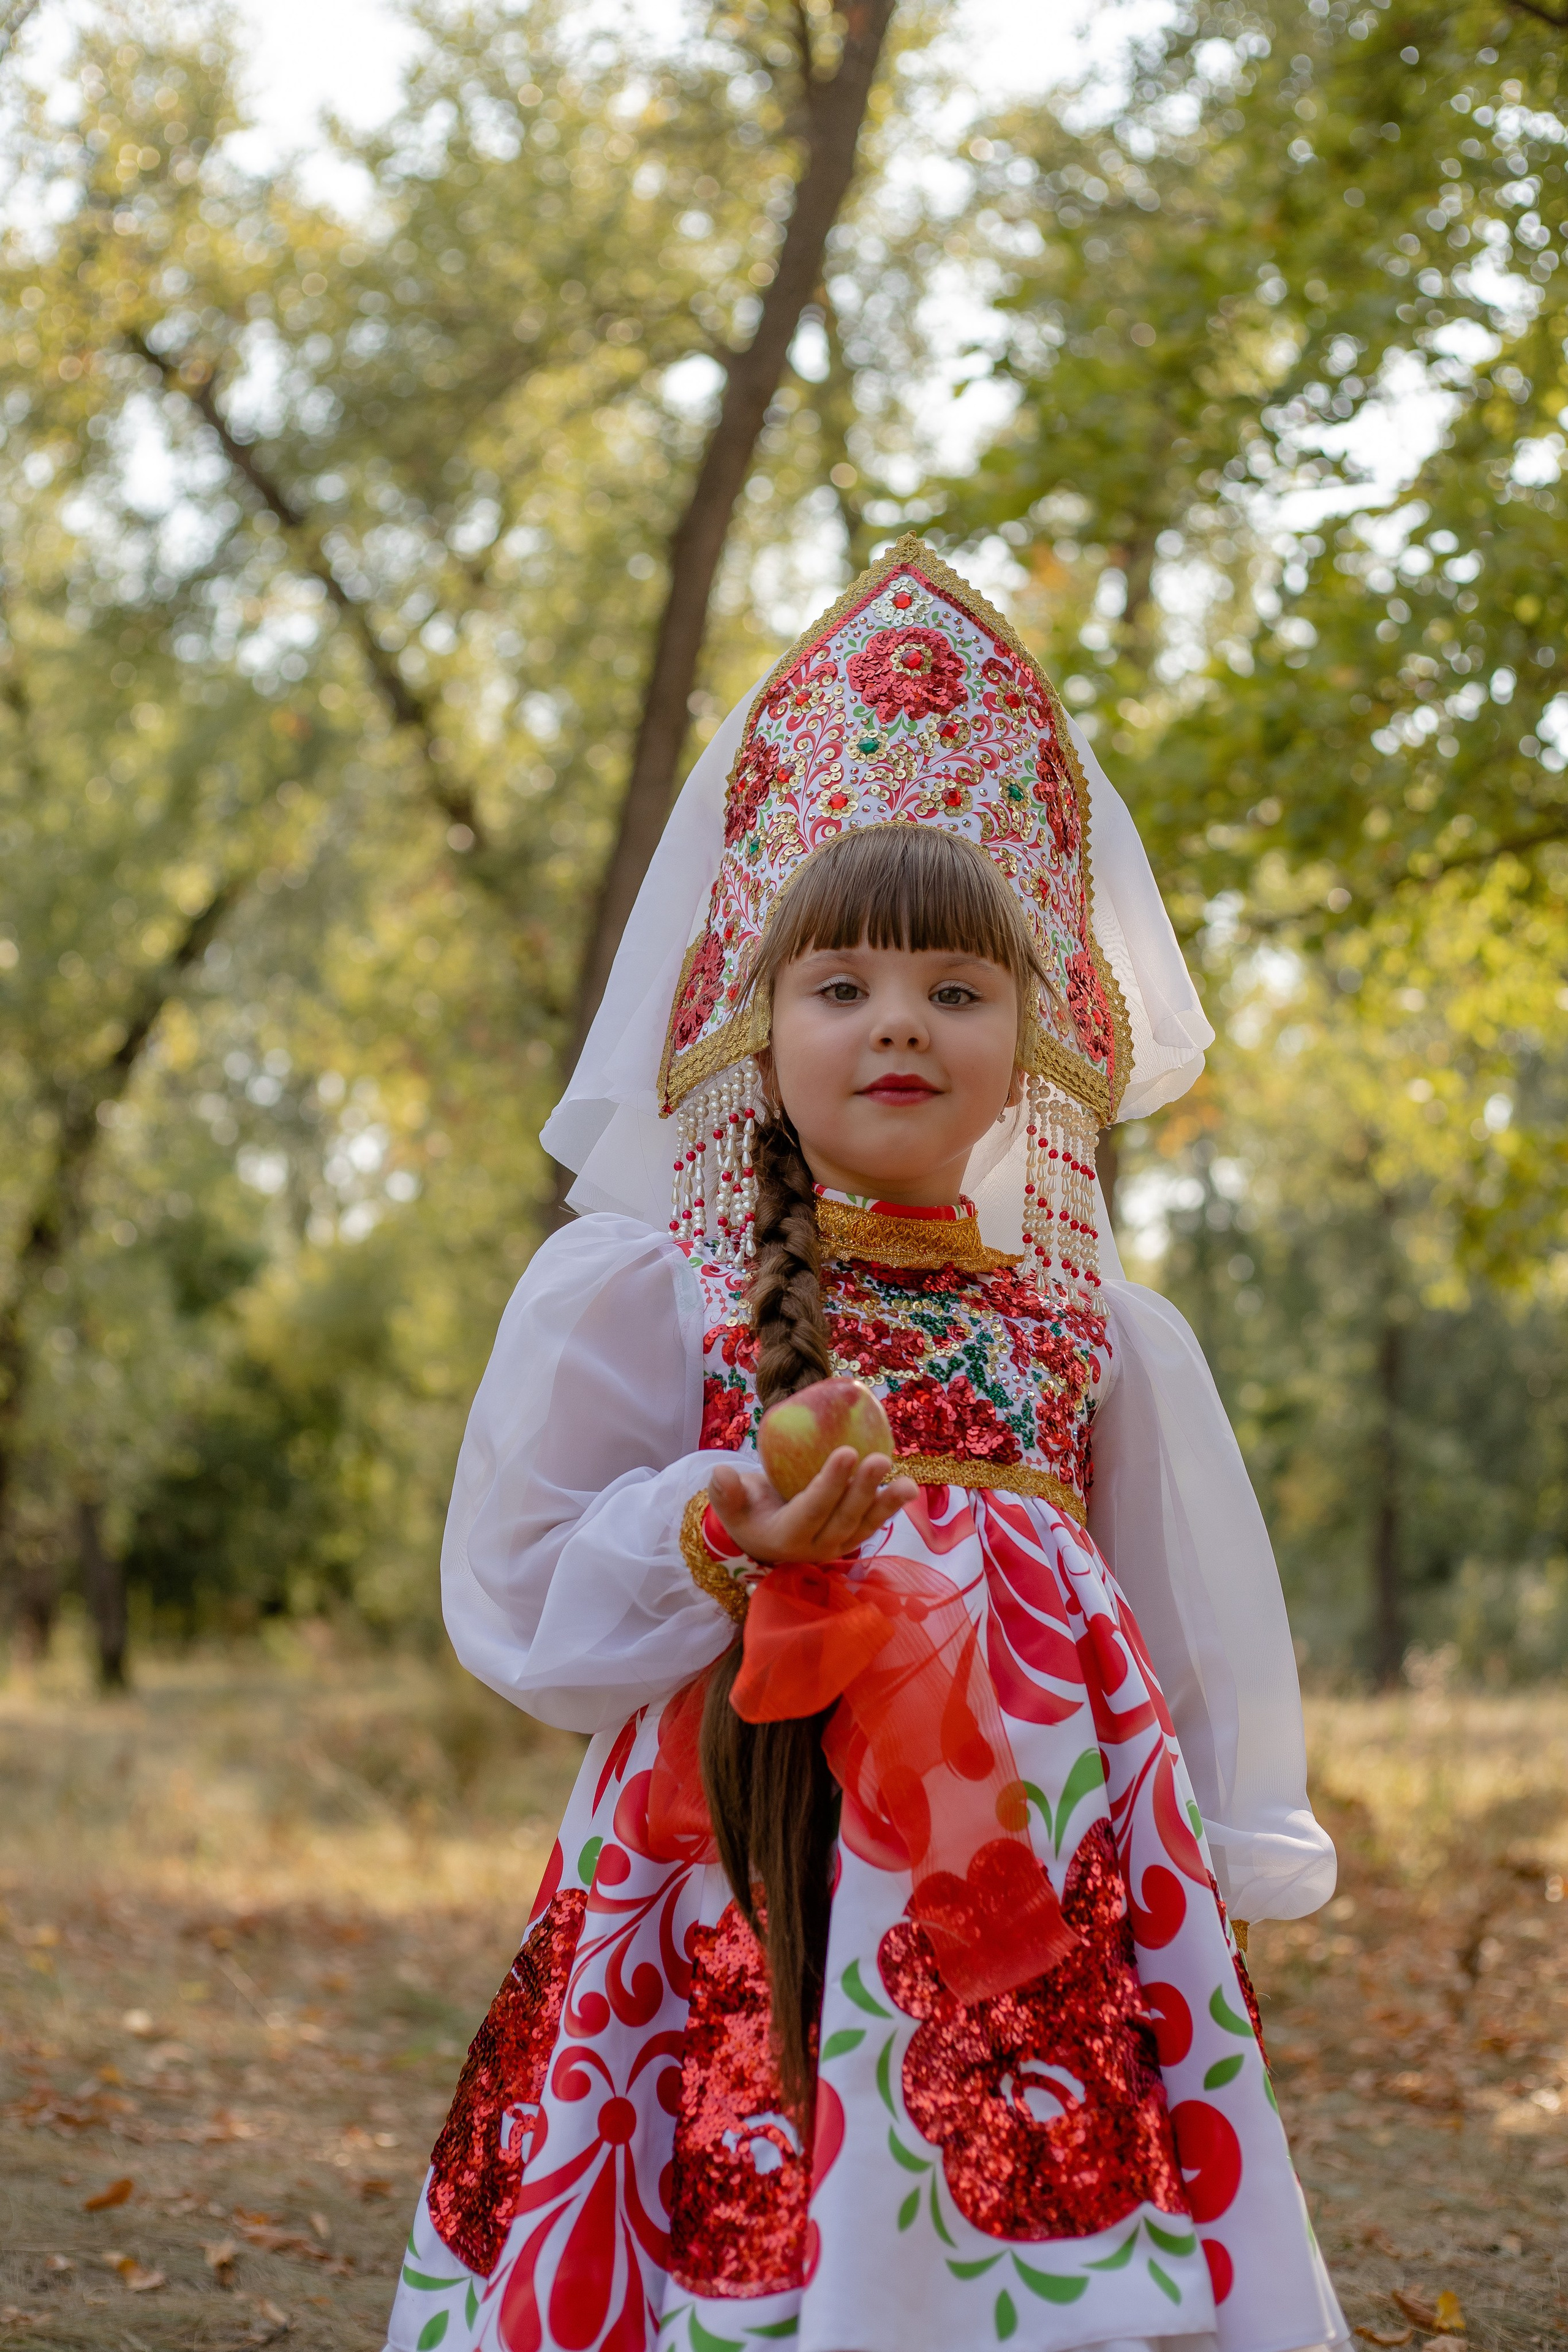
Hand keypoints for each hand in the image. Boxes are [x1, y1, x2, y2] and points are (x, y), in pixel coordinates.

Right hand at [707, 1448, 916, 1567]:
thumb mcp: (730, 1506)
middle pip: (843, 1518)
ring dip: (887, 1505)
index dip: (830, 1483)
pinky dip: (889, 1508)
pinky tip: (907, 1488)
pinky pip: (871, 1524)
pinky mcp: (850, 1539)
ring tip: (908, 1484)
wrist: (763, 1535)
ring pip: (864, 1526)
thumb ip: (726, 1492)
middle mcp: (815, 1547)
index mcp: (786, 1538)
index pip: (811, 1509)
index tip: (847, 1451)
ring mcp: (836, 1546)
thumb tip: (722, 1473)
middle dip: (863, 1490)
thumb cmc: (747, 1513)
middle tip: (879, 1458)